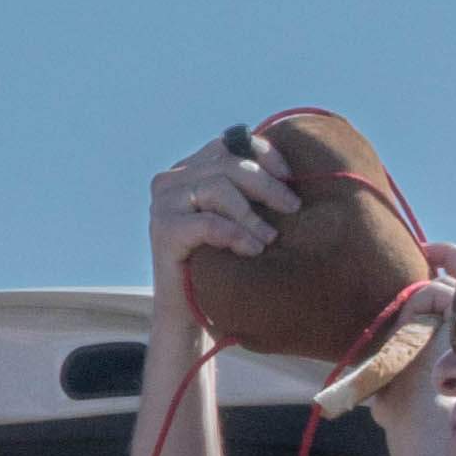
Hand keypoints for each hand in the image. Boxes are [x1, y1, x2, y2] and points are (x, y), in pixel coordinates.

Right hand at [149, 133, 298, 327]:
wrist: (187, 312)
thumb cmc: (221, 263)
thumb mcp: (239, 218)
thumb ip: (249, 190)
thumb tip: (289, 171)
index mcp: (188, 169)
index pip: (229, 143)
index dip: (263, 154)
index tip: (290, 178)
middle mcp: (171, 180)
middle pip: (227, 164)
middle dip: (266, 185)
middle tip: (292, 208)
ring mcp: (162, 203)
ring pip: (218, 189)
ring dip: (251, 214)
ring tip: (270, 239)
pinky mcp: (163, 230)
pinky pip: (208, 223)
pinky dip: (235, 234)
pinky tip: (252, 250)